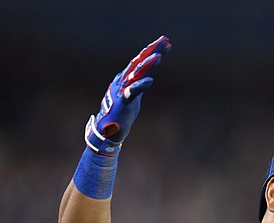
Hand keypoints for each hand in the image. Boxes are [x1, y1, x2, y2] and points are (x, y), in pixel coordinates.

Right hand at [85, 36, 170, 155]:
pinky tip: (150, 81)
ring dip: (147, 64)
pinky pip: (132, 92)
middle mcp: (122, 80)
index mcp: (125, 78)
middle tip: (165, 40)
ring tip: (159, 57)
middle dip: (152, 50)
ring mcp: (121, 90)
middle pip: (139, 61)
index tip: (166, 43)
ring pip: (135, 73)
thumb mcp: (132, 96)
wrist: (107, 132)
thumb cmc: (120, 114)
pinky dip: (140, 85)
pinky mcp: (122, 102)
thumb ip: (138, 86)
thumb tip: (146, 78)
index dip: (153, 51)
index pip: (141, 61)